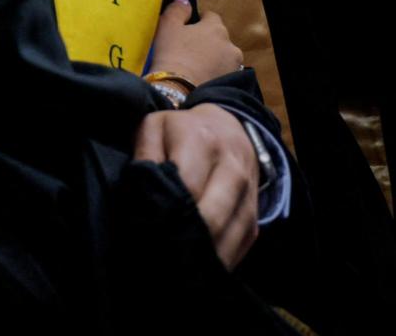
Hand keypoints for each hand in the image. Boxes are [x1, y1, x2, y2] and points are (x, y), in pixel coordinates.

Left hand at [134, 103, 259, 268]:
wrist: (230, 129)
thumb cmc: (181, 131)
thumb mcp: (154, 128)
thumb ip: (144, 155)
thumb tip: (141, 191)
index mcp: (201, 143)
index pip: (186, 187)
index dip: (165, 211)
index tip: (145, 228)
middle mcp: (232, 170)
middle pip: (210, 218)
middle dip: (183, 239)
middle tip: (157, 254)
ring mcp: (248, 196)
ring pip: (227, 237)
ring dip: (201, 255)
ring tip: (174, 266)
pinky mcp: (255, 217)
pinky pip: (240, 246)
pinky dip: (218, 259)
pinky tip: (196, 267)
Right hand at [148, 0, 242, 85]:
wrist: (180, 90)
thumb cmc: (172, 54)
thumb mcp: (167, 26)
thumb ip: (177, 10)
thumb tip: (185, 1)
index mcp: (215, 27)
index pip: (211, 16)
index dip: (198, 20)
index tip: (186, 28)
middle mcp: (230, 44)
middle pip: (218, 36)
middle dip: (207, 40)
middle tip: (189, 49)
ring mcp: (234, 64)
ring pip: (223, 55)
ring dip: (214, 57)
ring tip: (196, 66)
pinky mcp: (233, 81)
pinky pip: (224, 71)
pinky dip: (216, 72)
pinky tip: (202, 77)